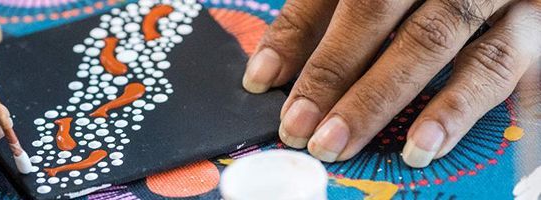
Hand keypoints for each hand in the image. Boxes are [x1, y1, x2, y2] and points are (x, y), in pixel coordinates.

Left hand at [242, 0, 540, 166]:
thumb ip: (312, 19)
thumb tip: (265, 76)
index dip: (299, 44)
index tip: (269, 94)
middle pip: (394, 21)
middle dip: (354, 86)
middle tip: (320, 138)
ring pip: (461, 46)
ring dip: (428, 104)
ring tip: (403, 150)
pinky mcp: (539, 20)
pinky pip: (517, 65)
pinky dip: (485, 108)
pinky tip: (443, 140)